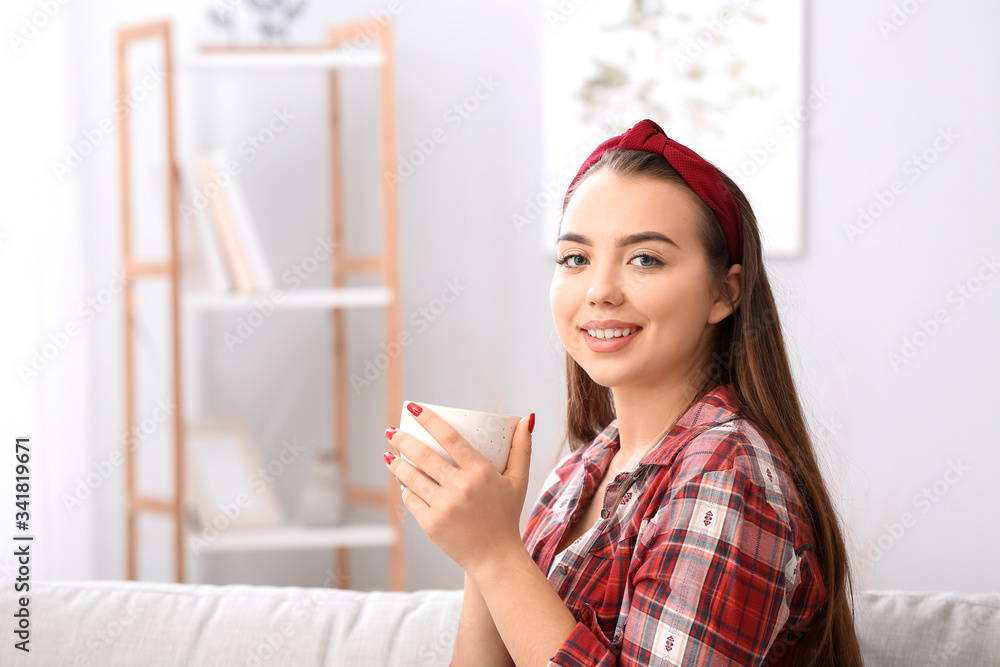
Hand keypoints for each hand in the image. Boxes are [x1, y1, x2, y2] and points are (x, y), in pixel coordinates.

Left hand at [383, 403, 534, 573]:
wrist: (495, 557)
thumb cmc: (506, 515)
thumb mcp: (519, 480)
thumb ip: (522, 448)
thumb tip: (526, 419)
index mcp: (481, 472)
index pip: (451, 438)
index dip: (430, 420)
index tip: (414, 408)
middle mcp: (461, 488)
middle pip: (424, 455)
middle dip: (403, 440)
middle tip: (393, 432)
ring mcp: (444, 507)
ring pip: (411, 477)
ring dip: (396, 464)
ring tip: (389, 455)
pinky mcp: (431, 524)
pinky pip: (411, 500)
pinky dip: (405, 489)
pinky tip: (401, 482)